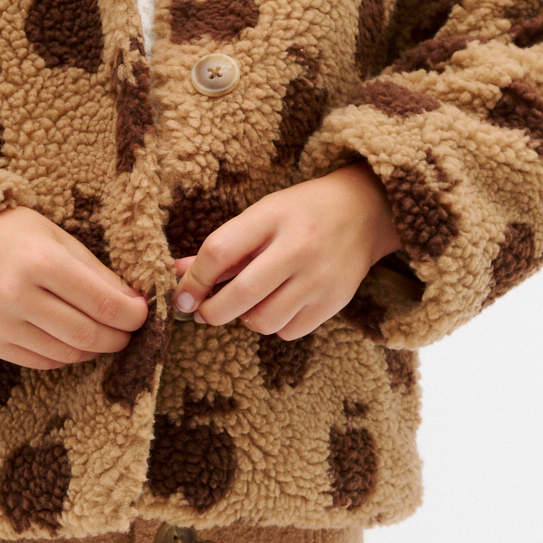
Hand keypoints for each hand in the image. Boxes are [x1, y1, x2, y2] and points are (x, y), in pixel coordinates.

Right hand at [0, 206, 148, 368]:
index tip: (142, 315)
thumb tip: (135, 306)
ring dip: (94, 349)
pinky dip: (66, 355)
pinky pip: (42, 361)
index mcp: (40, 261)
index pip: (103, 304)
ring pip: (67, 354)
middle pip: (87, 335)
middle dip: (118, 338)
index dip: (132, 317)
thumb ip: (100, 275)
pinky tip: (72, 341)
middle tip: (127, 332)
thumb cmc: (16, 236)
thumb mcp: (62, 240)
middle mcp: (15, 294)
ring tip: (102, 335)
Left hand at [171, 163, 401, 338]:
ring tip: (250, 303)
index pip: (219, 252)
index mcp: (273, 217)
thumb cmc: (300, 213)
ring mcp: (320, 277)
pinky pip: (289, 331)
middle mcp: (299, 247)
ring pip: (263, 321)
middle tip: (205, 312)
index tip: (183, 296)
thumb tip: (177, 275)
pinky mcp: (335, 301)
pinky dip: (275, 325)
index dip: (193, 280)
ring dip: (245, 319)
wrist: (364, 211)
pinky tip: (279, 305)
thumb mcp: (260, 217)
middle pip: (241, 295)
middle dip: (212, 312)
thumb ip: (222, 248)